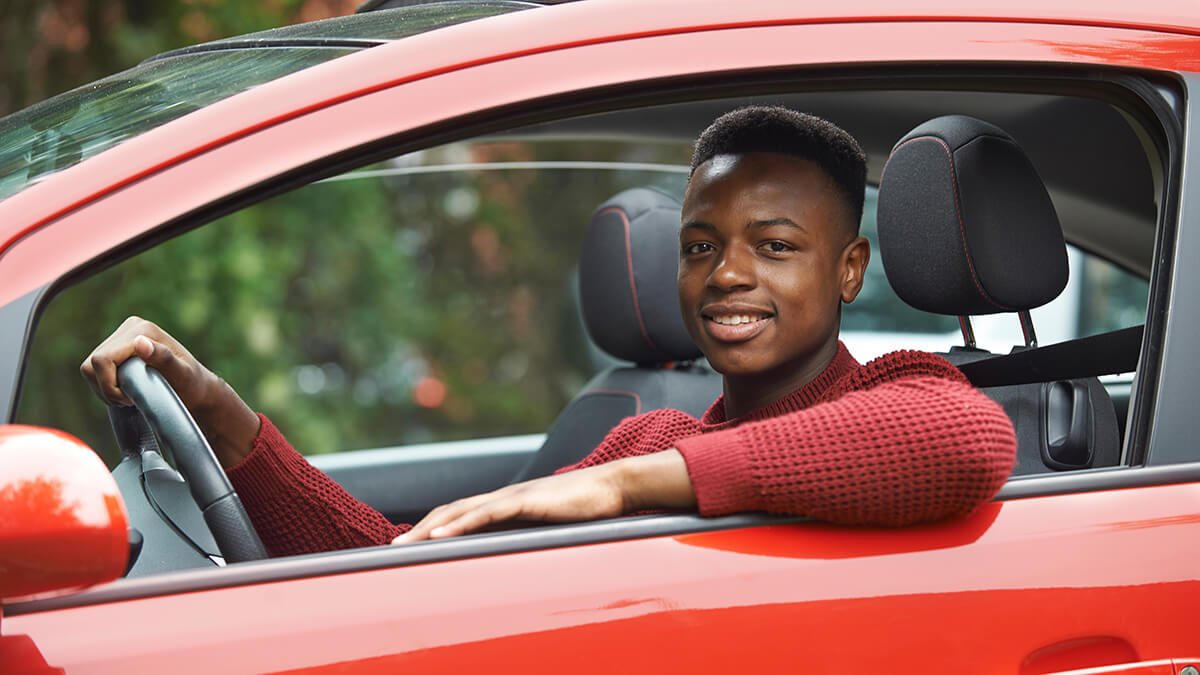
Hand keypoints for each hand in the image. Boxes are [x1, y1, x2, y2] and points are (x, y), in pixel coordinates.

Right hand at [80, 316, 259, 467]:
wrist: (196, 389)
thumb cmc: (192, 385)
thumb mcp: (182, 376)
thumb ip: (163, 359)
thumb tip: (139, 342)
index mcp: (142, 330)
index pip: (102, 360)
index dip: (110, 386)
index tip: (131, 400)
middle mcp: (131, 327)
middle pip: (92, 364)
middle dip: (107, 388)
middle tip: (130, 401)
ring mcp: (122, 336)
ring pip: (90, 368)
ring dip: (105, 388)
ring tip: (128, 397)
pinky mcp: (117, 348)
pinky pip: (93, 369)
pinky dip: (105, 385)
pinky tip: (125, 391)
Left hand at [393, 449, 695, 542]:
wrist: (614, 488)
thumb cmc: (585, 510)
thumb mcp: (548, 529)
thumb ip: (527, 538)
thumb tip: (511, 559)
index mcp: (505, 504)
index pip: (458, 515)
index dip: (430, 528)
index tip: (407, 546)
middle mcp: (502, 498)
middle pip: (449, 512)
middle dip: (418, 531)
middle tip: (391, 550)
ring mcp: (513, 498)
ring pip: (461, 513)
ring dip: (429, 529)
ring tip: (404, 546)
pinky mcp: (526, 502)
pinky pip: (486, 515)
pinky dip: (460, 526)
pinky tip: (441, 538)